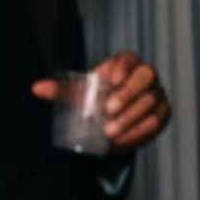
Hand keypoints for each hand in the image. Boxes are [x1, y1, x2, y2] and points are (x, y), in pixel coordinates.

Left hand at [33, 54, 166, 155]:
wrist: (111, 120)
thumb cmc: (95, 99)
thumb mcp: (78, 95)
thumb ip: (60, 91)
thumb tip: (37, 88)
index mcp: (125, 63)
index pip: (128, 58)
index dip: (123, 67)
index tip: (111, 80)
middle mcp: (145, 75)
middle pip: (146, 77)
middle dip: (128, 95)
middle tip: (108, 112)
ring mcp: (157, 93)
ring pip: (151, 101)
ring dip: (131, 118)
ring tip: (111, 133)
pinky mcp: (163, 113)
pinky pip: (156, 121)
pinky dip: (140, 132)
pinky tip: (124, 140)